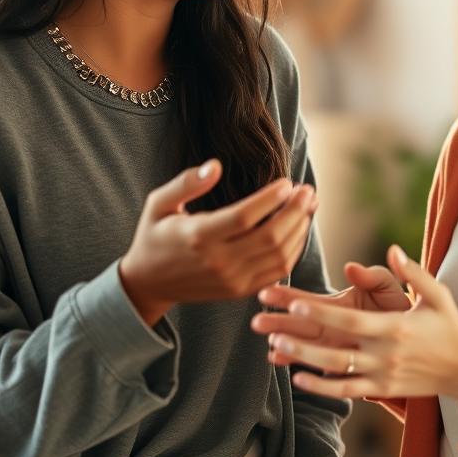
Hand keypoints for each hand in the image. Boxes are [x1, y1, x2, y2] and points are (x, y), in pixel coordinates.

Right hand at [119, 160, 317, 324]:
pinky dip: (294, 250)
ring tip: (308, 206)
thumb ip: (187, 183)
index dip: (271, 199)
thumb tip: (216, 166)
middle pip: (270, 237)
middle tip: (308, 191)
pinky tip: (298, 229)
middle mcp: (218, 262)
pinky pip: (278, 272)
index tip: (287, 182)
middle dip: (295, 211)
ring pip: (279, 256)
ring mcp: (232, 280)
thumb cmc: (154, 235)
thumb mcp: (159, 203)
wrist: (149, 283)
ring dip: (300, 229)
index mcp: (198, 237)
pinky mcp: (241, 291)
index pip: (245, 217)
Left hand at [267, 246, 457, 409]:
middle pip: (334, 347)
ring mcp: (382, 375)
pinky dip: (322, 387)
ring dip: (303, 360)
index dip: (321, 312)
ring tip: (275, 348)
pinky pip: (347, 391)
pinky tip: (298, 378)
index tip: (295, 302)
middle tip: (267, 328)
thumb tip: (393, 249)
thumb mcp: (437, 294)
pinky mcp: (382, 390)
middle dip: (299, 337)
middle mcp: (385, 353)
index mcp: (395, 326)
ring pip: (336, 371)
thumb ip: (414, 273)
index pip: (350, 319)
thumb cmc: (449, 326)